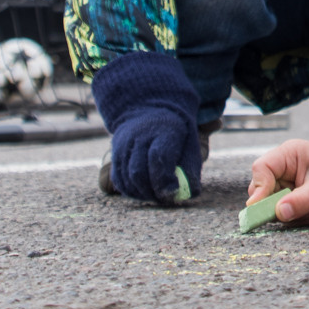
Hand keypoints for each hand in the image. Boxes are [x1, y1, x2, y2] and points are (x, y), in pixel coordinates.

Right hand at [91, 51, 201, 204]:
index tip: (173, 192)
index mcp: (163, 128)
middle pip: (140, 171)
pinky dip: (132, 191)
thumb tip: (192, 193)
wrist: (150, 108)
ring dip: (142, 194)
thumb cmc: (177, 132)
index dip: (165, 179)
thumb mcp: (190, 142)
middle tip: (166, 200)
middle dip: (153, 191)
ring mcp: (124, 144)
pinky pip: (120, 179)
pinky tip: (144, 193)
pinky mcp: (116, 154)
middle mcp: (139, 135)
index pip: (159, 157)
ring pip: (128, 177)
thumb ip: (192, 167)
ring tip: (157, 197)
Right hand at [247, 138, 308, 224]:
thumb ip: (302, 200)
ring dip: (294, 215)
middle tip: (305, 212)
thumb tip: (279, 213)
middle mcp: (281, 169)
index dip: (260, 189)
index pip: (261, 169)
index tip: (270, 209)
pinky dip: (299, 218)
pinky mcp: (288, 198)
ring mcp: (284, 184)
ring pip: (272, 207)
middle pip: (261, 191)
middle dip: (280, 207)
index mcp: (287, 155)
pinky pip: (284, 214)